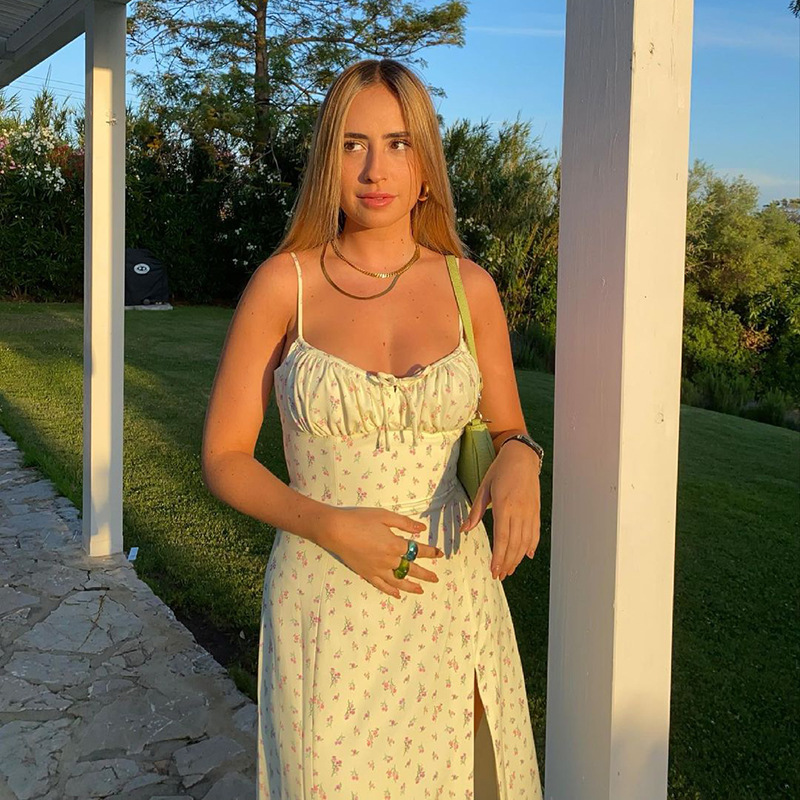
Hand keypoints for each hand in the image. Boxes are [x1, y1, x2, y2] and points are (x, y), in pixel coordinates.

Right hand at [320, 507, 442, 597]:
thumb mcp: (384, 516)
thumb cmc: (360, 519)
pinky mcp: (366, 574)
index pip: (418, 550)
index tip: (439, 554)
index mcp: (395, 545)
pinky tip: (397, 594)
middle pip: (411, 570)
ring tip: (421, 590)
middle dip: (425, 574)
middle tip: (435, 579)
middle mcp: (389, 560)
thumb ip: (404, 523)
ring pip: (398, 581)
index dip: (430, 552)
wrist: (336, 530)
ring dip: (411, 586)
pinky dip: (390, 591)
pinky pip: (381, 586)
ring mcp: (377, 569)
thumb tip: (422, 529)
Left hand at [458, 441, 540, 579]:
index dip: (498, 557)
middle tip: (500, 576)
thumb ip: (476, 511)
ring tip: (510, 570)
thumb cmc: (500, 470)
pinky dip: (531, 546)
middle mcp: (520, 512)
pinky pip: (535, 532)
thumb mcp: (484, 487)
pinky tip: (526, 556)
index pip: (502, 538)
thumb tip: (465, 529)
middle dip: (507, 563)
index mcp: (504, 506)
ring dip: (518, 558)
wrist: (522, 457)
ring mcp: (530, 512)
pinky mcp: (536, 510)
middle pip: (515, 544)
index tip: (494, 571)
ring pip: (526, 542)